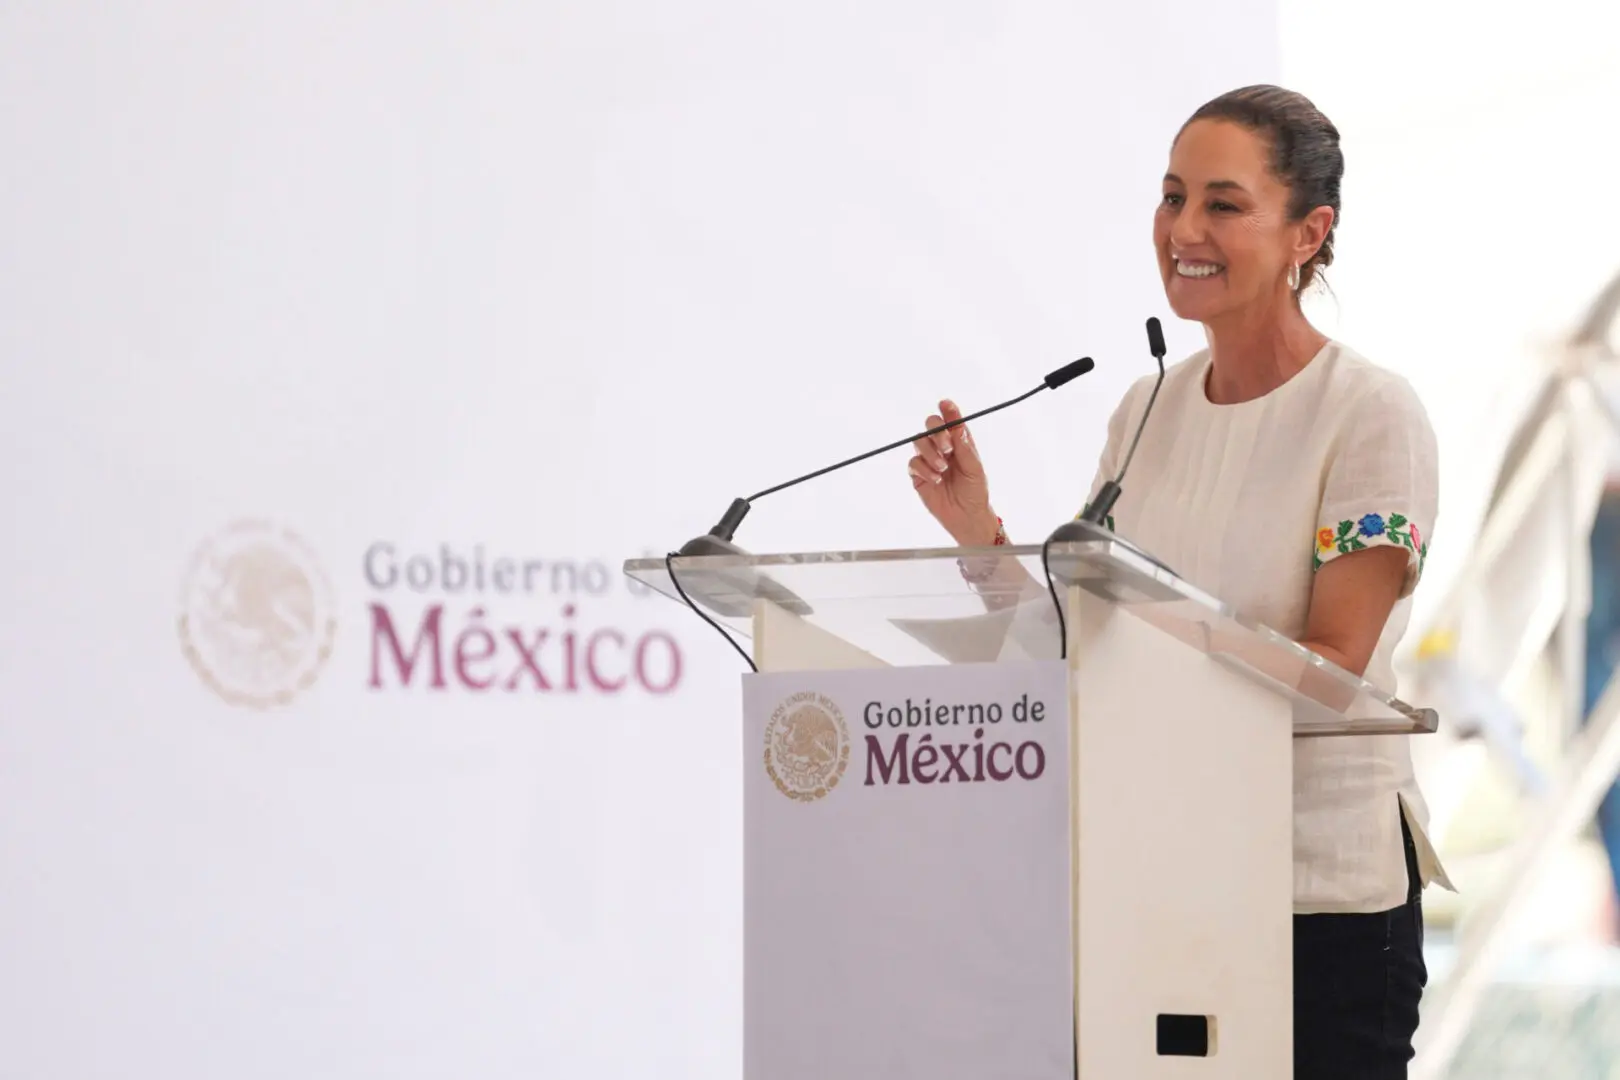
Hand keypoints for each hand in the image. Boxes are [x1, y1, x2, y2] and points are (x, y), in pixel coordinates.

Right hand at [907, 399, 999, 545]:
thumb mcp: (975, 469)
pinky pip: (913, 463)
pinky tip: (936, 480)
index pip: (952, 420)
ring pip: (919, 442)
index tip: (946, 404)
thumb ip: (965, 448)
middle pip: (930, 425)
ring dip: (931, 453)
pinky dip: (924, 470)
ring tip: (943, 469)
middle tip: (947, 448)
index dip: (948, 410)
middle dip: (937, 432)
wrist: (966, 516)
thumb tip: (958, 428)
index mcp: (959, 442)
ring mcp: (928, 459)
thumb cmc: (975, 492)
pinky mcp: (918, 474)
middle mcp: (942, 447)